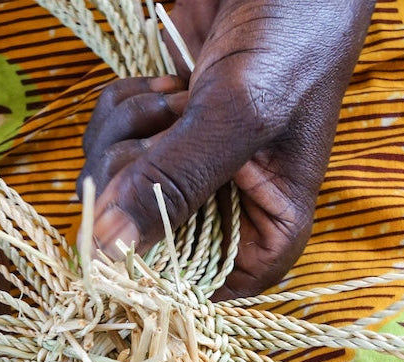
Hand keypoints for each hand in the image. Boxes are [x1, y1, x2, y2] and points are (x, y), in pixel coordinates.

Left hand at [82, 0, 374, 297]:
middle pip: (144, 243)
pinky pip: (107, 144)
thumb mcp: (241, 112)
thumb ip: (176, 182)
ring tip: (176, 93)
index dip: (159, 278)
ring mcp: (186, 168)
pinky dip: (121, 108)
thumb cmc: (296, 29)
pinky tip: (162, 80)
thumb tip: (109, 251)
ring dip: (127, 137)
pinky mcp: (158, 129)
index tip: (122, 253)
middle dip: (138, 185)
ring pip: (116, 193)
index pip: (205, 291)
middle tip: (166, 131)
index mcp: (268, 228)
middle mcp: (224, 207)